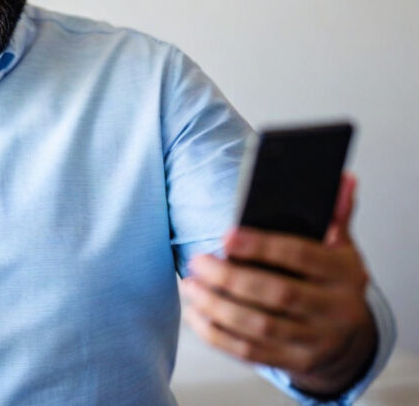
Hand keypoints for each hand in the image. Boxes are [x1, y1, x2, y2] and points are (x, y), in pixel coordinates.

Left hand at [181, 174, 375, 395]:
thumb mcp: (341, 246)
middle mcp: (336, 310)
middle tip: (196, 261)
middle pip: (277, 294)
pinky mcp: (296, 363)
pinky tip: (195, 314)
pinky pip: (249, 351)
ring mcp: (317, 341)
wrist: (350, 338)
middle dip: (230, 277)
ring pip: (259, 326)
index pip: (301, 256)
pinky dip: (216, 334)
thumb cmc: (332, 280)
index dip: (262, 245)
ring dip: (217, 306)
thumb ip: (335, 213)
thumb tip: (343, 178)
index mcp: (345, 274)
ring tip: (190, 285)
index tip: (225, 235)